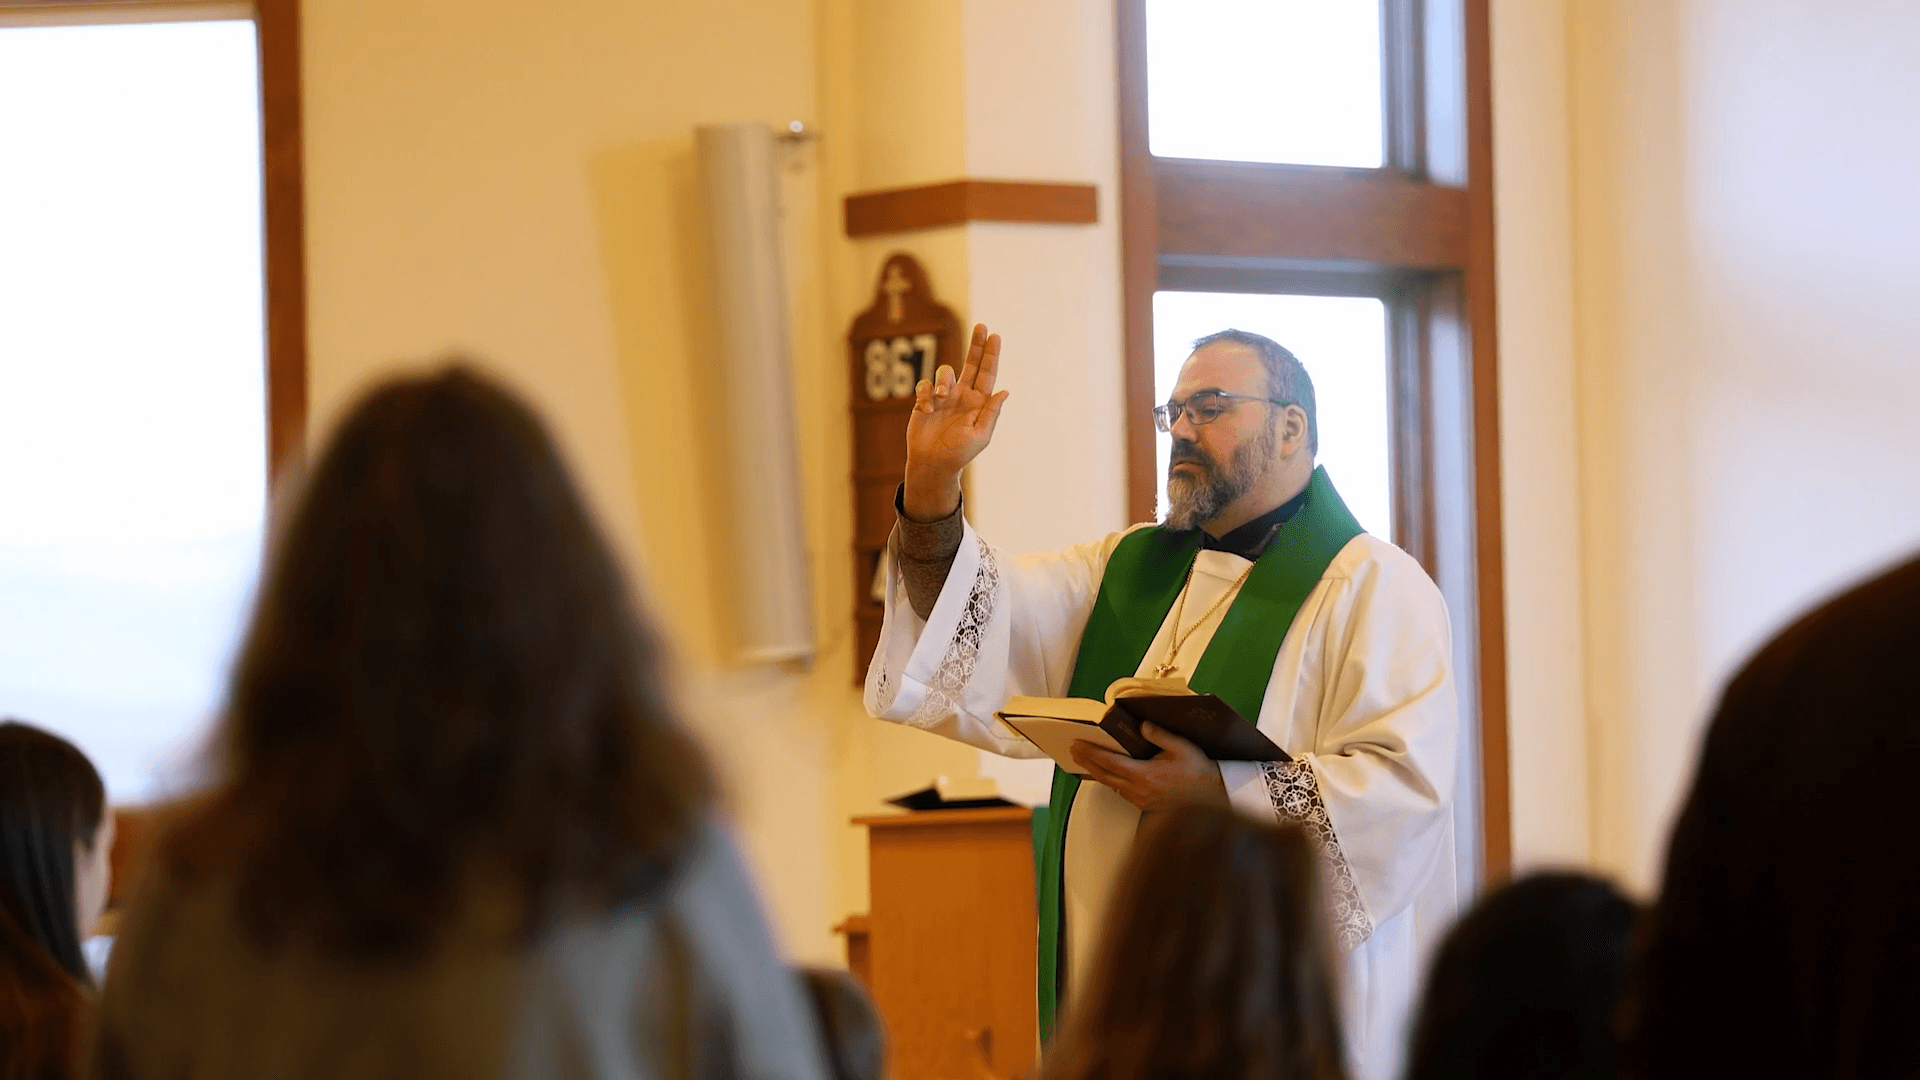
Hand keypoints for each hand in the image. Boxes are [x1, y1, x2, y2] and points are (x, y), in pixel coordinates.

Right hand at [902, 323, 1009, 520]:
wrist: (933, 463)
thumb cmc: (960, 452)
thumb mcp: (981, 435)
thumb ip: (991, 412)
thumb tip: (1005, 391)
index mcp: (979, 402)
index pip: (987, 374)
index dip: (991, 355)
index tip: (995, 336)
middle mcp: (962, 395)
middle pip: (971, 363)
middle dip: (976, 344)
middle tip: (981, 326)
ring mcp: (943, 396)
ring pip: (945, 372)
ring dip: (942, 380)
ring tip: (940, 398)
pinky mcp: (925, 400)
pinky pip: (924, 385)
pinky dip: (925, 393)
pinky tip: (927, 407)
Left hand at [1068, 723, 1226, 812]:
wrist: (1213, 797)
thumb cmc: (1198, 772)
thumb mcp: (1181, 747)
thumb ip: (1159, 735)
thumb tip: (1142, 726)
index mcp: (1145, 775)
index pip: (1109, 762)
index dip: (1090, 753)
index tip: (1077, 744)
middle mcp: (1139, 790)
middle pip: (1104, 776)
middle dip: (1086, 762)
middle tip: (1073, 750)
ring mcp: (1141, 800)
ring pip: (1111, 785)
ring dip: (1097, 772)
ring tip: (1086, 760)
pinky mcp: (1145, 805)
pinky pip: (1122, 792)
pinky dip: (1111, 781)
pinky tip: (1110, 774)